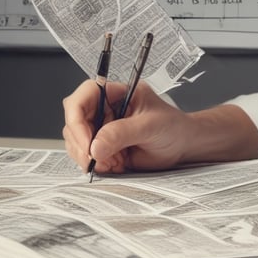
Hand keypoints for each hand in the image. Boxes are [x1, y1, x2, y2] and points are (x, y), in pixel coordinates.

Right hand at [62, 79, 257, 174]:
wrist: (184, 146)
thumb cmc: (174, 127)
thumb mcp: (151, 126)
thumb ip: (122, 133)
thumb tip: (94, 147)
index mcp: (117, 93)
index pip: (85, 95)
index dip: (77, 117)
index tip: (87, 141)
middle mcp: (106, 108)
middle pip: (74, 120)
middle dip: (81, 143)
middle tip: (96, 160)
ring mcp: (102, 128)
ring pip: (77, 141)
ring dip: (89, 157)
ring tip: (115, 161)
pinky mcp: (104, 146)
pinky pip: (87, 156)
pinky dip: (97, 165)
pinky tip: (116, 165)